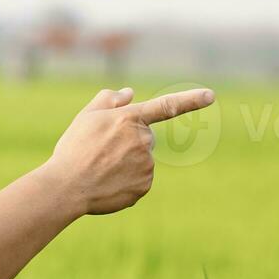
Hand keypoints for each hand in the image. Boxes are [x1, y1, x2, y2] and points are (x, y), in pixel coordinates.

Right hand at [45, 86, 215, 214]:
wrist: (67, 186)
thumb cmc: (73, 149)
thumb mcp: (86, 117)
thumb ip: (109, 100)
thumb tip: (129, 92)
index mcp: (130, 118)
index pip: (167, 106)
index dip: (191, 100)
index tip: (211, 95)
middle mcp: (143, 140)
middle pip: (145, 138)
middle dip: (130, 142)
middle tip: (103, 152)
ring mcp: (146, 164)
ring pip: (143, 160)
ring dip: (127, 163)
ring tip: (102, 169)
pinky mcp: (145, 185)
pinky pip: (140, 180)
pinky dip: (127, 181)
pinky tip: (109, 183)